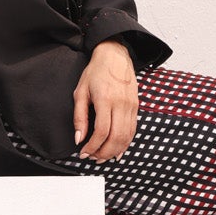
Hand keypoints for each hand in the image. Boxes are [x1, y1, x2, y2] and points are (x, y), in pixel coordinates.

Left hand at [73, 39, 138, 160]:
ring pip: (127, 137)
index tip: (84, 153)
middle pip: (116, 137)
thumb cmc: (96, 72)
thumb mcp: (80, 92)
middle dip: (104, 152)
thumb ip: (79, 117)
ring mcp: (131, 106)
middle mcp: (121, 104)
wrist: (115, 56)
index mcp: (105, 99)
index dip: (93, 146)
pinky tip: (117, 151)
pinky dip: (125, 144)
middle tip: (93, 158)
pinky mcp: (136, 107)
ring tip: (103, 156)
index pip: (102, 131)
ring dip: (115, 151)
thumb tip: (79, 138)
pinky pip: (133, 131)